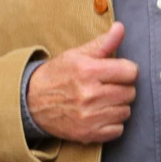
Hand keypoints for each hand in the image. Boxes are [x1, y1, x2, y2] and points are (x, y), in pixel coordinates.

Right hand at [23, 23, 137, 142]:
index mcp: (88, 71)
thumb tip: (121, 27)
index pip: (130, 72)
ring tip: (103, 101)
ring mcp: (89, 117)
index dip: (126, 70)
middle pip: (130, 93)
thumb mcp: (76, 55)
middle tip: (107, 87)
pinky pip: (118, 130)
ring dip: (118, 106)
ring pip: (125, 112)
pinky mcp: (88, 134)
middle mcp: (89, 95)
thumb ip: (103, 43)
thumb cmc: (56, 76)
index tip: (118, 72)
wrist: (30, 102)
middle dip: (122, 88)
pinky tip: (100, 115)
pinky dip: (112, 124)